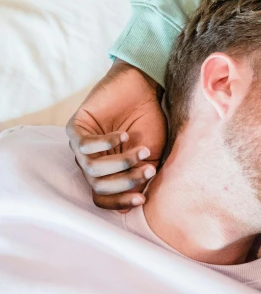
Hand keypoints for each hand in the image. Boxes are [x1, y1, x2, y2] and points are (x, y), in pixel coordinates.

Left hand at [66, 60, 166, 209]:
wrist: (142, 91)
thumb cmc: (148, 123)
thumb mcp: (151, 155)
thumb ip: (143, 176)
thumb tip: (137, 200)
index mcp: (107, 172)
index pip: (103, 196)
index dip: (120, 202)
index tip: (142, 200)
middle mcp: (91, 161)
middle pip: (98, 186)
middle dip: (125, 182)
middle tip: (148, 170)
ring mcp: (81, 146)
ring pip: (92, 169)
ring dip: (120, 162)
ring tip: (140, 149)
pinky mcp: (76, 127)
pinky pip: (84, 146)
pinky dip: (105, 144)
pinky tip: (122, 134)